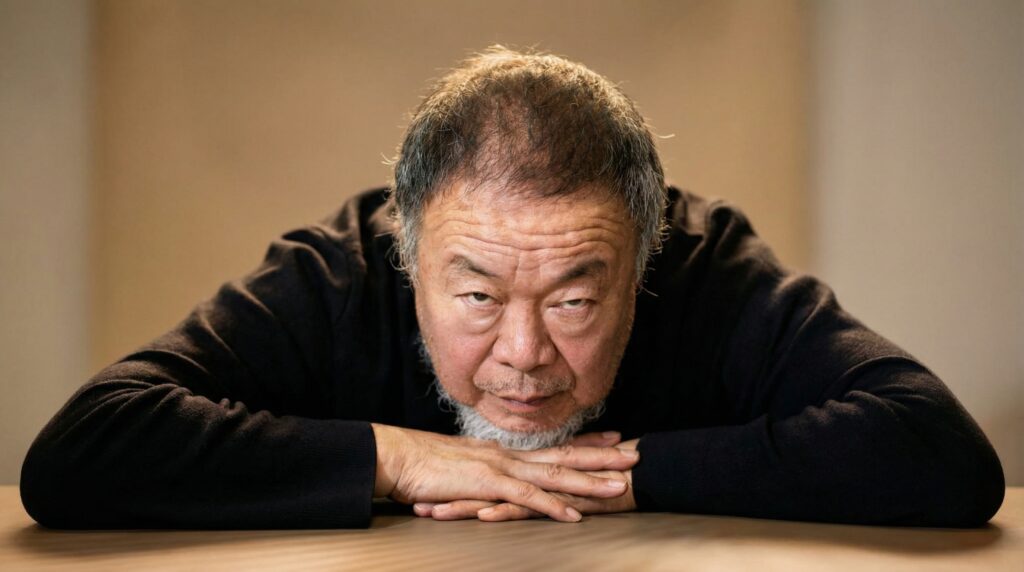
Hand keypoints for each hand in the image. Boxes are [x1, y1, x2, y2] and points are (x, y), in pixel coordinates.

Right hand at [371, 424, 638, 522]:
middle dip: (602, 457)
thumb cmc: (421, 466)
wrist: (395, 457)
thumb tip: (495, 481)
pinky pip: (526, 497)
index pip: (552, 446)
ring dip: (588, 482)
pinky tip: (573, 516)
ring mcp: (499, 468)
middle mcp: (507, 456)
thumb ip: (482, 474)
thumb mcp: (459, 468)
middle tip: (635, 454)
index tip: (613, 440)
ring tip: (619, 487)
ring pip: (554, 475)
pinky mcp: (486, 483)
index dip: (586, 444)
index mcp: (503, 453)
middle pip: (564, 456)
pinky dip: (552, 506)